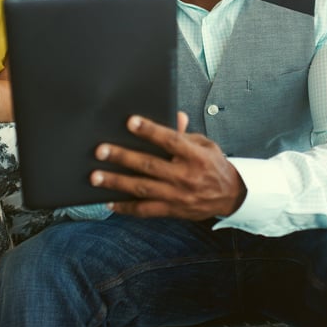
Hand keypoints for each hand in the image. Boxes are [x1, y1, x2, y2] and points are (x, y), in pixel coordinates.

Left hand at [90, 113, 246, 219]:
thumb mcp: (205, 144)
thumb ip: (185, 134)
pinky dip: (126, 207)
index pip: (170, 140)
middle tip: (101, 151)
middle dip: (123, 157)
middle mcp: (185, 176)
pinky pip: (145, 210)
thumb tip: (174, 116)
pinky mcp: (172, 210)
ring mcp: (177, 195)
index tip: (130, 122)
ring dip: (117, 182)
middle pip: (149, 165)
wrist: (230, 195)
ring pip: (142, 188)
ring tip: (96, 177)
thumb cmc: (214, 166)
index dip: (150, 130)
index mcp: (194, 156)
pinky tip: (109, 202)